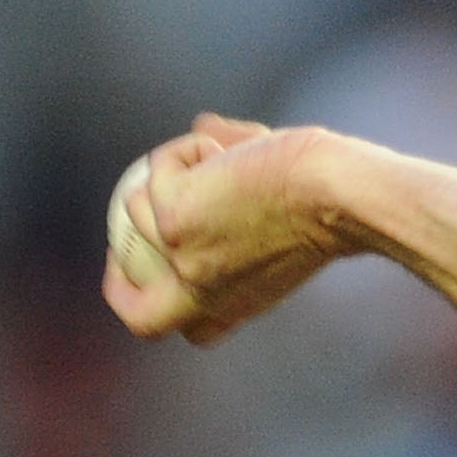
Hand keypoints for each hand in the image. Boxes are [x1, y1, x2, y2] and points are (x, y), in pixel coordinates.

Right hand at [101, 114, 353, 345]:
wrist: (339, 196)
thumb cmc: (335, 206)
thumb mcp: (287, 221)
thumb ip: (241, 197)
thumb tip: (203, 129)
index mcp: (236, 304)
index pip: (190, 326)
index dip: (166, 304)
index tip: (165, 274)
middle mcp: (204, 290)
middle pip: (139, 317)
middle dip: (118, 286)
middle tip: (121, 244)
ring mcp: (181, 255)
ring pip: (137, 208)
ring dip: (174, 172)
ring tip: (228, 158)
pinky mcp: (172, 215)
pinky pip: (158, 168)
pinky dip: (188, 149)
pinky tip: (225, 147)